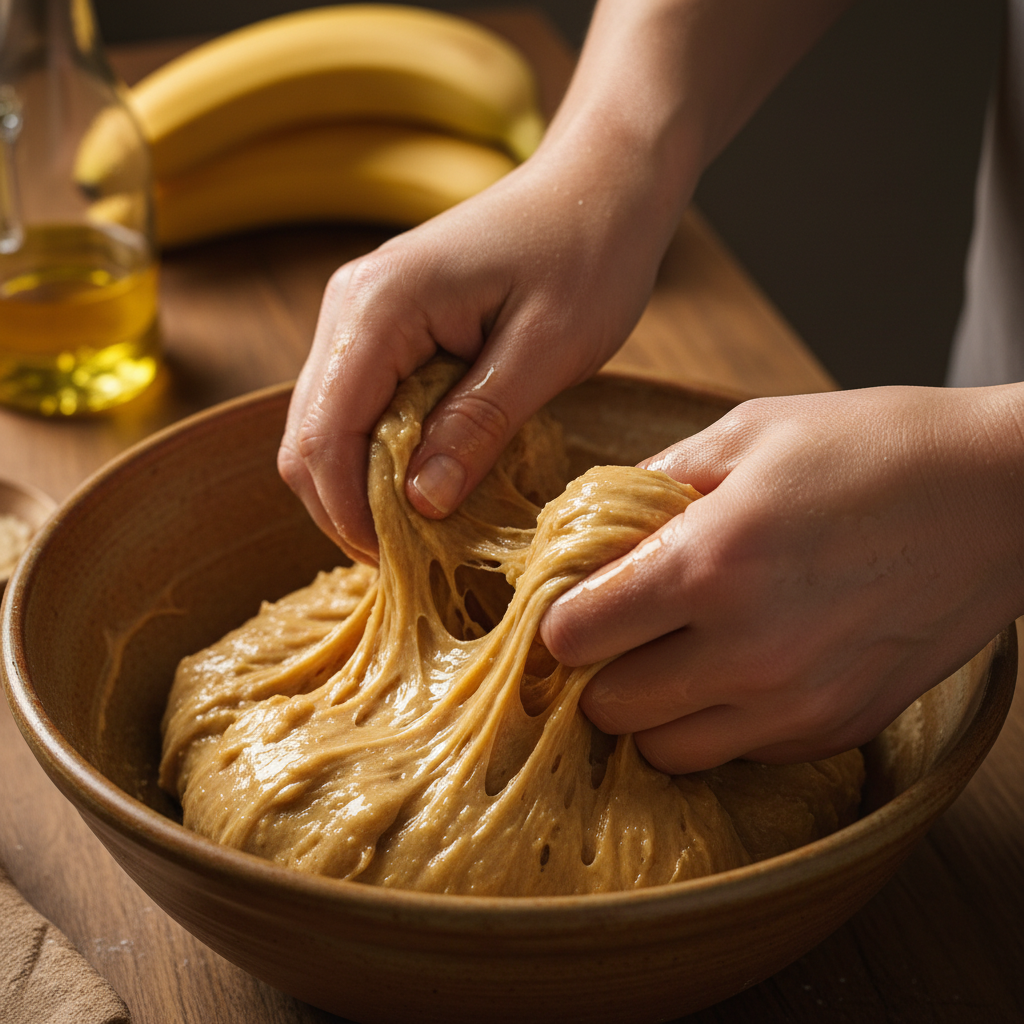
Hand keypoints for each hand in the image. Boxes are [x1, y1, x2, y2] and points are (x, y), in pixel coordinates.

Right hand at [278, 140, 682, 561]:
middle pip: (309, 440)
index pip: (324, 435)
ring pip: (330, 430)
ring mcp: (361, 317)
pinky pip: (362, 411)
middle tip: (415, 557)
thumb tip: (419, 504)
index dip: (348, 514)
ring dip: (367, 487)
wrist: (599, 183)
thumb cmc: (587, 253)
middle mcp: (350, 310)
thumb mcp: (545, 352)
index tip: (398, 564)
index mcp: (379, 309)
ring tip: (428, 527)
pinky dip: (386, 458)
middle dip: (350, 509)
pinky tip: (433, 480)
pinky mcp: (385, 329)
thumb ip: (476, 426)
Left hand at [540, 385, 1023, 771]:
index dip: (562, 618)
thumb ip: (650, 484)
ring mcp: (795, 703)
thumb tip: (590, 526)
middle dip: (599, 670)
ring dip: (651, 710)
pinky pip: (737, 754)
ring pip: (665, 752)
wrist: (1002, 493)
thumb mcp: (746, 434)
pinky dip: (717, 723)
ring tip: (674, 656)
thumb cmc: (874, 448)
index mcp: (707, 564)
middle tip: (621, 631)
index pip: (573, 635)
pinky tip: (740, 668)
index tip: (574, 604)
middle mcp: (745, 651)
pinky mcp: (836, 729)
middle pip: (608, 709)